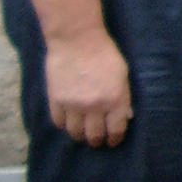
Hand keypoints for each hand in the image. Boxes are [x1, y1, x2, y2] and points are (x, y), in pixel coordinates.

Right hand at [45, 29, 130, 146]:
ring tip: (82, 134)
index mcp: (115, 99)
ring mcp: (73, 105)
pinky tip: (68, 121)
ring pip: (75, 133)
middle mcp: (94, 106)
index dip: (115, 139)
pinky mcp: (56, 100)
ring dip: (80, 136)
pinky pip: (59, 122)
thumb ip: (123, 97)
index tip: (113, 142)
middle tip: (97, 141)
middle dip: (97, 141)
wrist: (77, 39)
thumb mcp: (122, 74)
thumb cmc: (105, 53)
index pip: (116, 130)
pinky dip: (64, 124)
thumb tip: (125, 117)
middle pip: (94, 136)